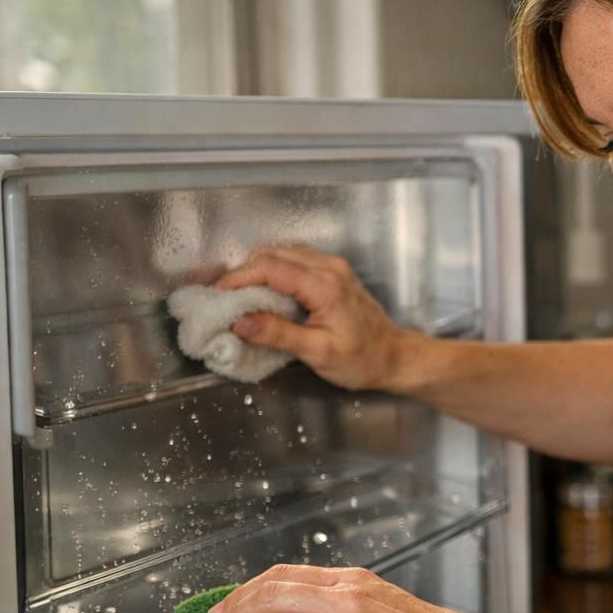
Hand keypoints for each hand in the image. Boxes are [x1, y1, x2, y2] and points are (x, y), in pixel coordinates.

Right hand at [215, 245, 415, 390]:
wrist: (395, 357)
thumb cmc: (362, 359)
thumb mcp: (318, 352)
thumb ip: (278, 334)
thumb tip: (240, 323)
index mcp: (325, 286)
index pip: (270, 268)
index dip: (238, 278)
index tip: (217, 294)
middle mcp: (329, 268)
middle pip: (273, 253)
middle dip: (244, 272)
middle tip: (224, 297)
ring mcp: (333, 267)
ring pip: (283, 253)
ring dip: (257, 269)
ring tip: (240, 296)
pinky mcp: (333, 273)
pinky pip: (295, 260)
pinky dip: (274, 271)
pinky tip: (264, 292)